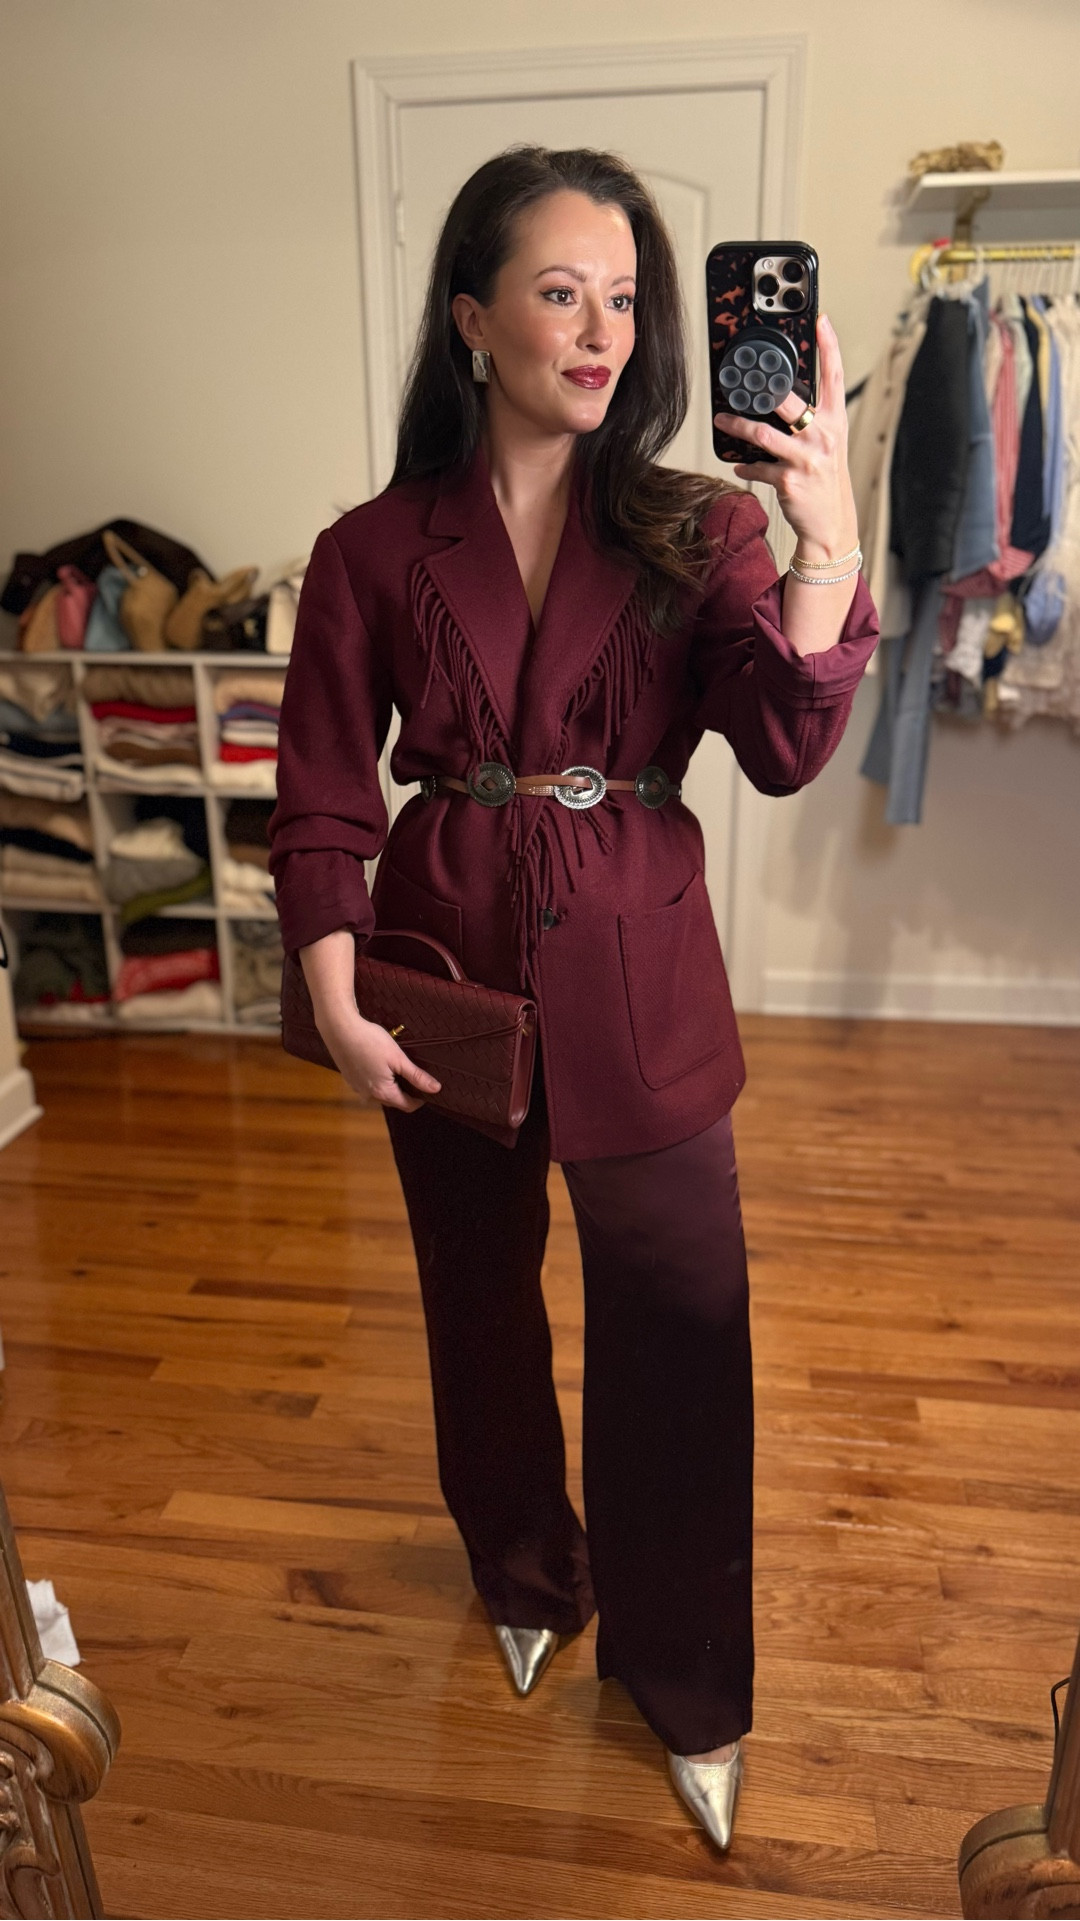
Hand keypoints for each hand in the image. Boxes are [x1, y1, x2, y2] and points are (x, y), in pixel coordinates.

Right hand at [318, 1007, 441, 1112]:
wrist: (339, 1029)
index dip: (420, 1099)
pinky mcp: (349, 1078)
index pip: (407, 1106)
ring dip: (391, 1085)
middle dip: (406, 1092)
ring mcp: (357, 1087)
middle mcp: (368, 1095)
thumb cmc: (370, 1041)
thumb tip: (435, 1089)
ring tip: (397, 1067)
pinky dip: (377, 1079)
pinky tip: (379, 1063)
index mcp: (382, 1092)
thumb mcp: (398, 1058)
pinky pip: (369, 1085)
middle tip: (414, 1074)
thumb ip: (416, 1076)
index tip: (428, 1087)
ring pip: (380, 1093)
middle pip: (393, 1100)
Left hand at [716, 313, 858, 558]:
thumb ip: (811, 421)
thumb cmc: (825, 480)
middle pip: (789, 400)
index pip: (834, 377)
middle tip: (744, 378)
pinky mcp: (789, 480)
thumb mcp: (827, 445)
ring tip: (722, 418)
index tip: (820, 321)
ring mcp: (806, 459)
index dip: (829, 347)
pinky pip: (758, 466)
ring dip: (738, 425)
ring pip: (763, 432)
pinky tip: (739, 465)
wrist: (831, 524)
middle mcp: (823, 436)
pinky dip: (745, 466)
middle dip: (763, 388)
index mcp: (834, 422)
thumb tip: (780, 399)